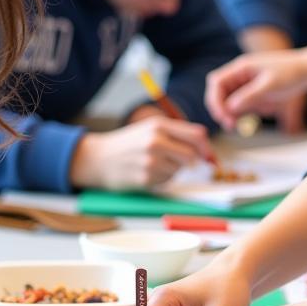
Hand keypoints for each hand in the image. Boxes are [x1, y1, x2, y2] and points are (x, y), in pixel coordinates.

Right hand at [69, 116, 212, 189]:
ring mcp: (150, 161)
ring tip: (154, 163)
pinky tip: (147, 172)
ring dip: (172, 169)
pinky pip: (167, 180)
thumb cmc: (129, 143)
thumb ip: (177, 134)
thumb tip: (206, 150)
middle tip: (174, 159)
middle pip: (191, 155)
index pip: (196, 135)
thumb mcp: (150, 128)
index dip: (205, 147)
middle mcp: (155, 141)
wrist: (99, 158)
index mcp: (159, 125)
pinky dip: (162, 178)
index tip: (207, 155)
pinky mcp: (146, 178)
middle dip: (188, 161)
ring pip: (179, 170)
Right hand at [205, 51, 306, 129]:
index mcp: (241, 67)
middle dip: (221, 109)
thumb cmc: (290, 73)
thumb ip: (249, 96)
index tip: (222, 116)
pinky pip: (242, 104)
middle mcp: (240, 74)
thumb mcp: (270, 86)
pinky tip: (263, 109)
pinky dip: (246, 111)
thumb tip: (229, 108)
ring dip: (233, 113)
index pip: (217, 82)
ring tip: (242, 123)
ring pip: (230, 100)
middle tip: (230, 125)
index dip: (215, 100)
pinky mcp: (253, 91)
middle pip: (219, 92)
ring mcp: (246, 83)